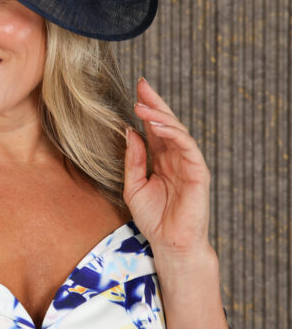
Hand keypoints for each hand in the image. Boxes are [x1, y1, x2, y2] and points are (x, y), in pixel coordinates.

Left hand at [123, 77, 212, 257]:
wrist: (169, 243)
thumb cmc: (153, 219)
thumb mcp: (134, 186)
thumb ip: (133, 160)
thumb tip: (130, 131)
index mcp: (161, 159)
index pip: (154, 128)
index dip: (146, 109)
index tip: (135, 89)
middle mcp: (176, 157)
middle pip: (166, 123)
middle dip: (155, 103)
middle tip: (142, 84)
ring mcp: (188, 163)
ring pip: (177, 131)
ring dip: (160, 116)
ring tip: (142, 105)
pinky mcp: (198, 171)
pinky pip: (187, 146)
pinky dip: (173, 133)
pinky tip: (157, 125)